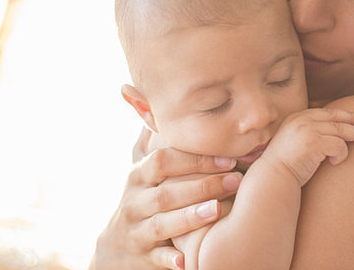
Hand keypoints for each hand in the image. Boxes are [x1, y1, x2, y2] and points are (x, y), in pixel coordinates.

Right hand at [90, 140, 242, 269]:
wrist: (116, 250)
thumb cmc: (141, 201)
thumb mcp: (142, 172)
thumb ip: (152, 140)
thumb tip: (153, 99)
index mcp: (140, 177)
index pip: (164, 161)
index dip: (195, 158)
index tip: (229, 156)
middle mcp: (135, 202)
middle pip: (166, 192)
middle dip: (202, 185)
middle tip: (236, 181)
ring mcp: (136, 232)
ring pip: (161, 224)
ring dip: (189, 217)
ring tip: (216, 211)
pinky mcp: (140, 259)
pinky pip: (155, 259)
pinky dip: (170, 261)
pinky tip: (188, 261)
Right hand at [262, 108, 353, 185]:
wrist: (274, 177)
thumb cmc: (286, 165)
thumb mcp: (295, 142)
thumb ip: (309, 133)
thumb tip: (333, 133)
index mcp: (297, 117)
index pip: (327, 112)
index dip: (345, 114)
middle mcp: (302, 120)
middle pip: (337, 117)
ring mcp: (308, 130)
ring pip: (342, 130)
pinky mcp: (314, 143)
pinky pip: (339, 145)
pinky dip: (341, 155)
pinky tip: (335, 163)